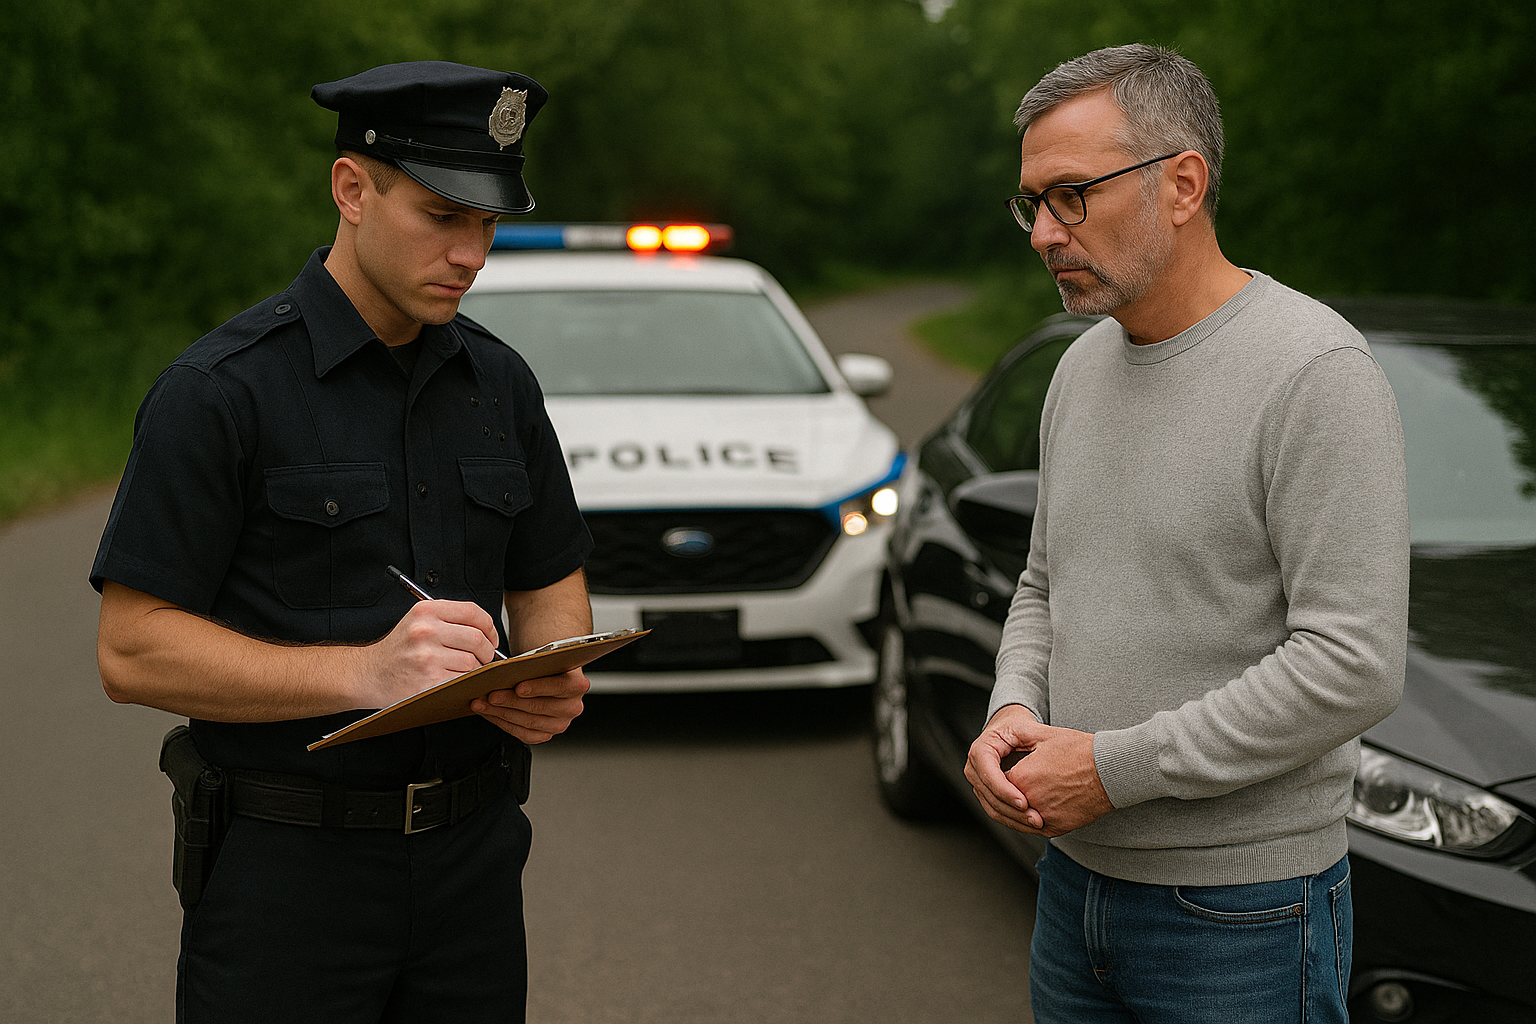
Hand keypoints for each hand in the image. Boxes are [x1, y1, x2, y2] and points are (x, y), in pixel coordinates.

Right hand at [356, 600, 499, 706]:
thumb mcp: (417, 622)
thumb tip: (487, 631)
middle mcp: (425, 631)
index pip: (472, 611)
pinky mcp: (428, 681)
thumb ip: (449, 620)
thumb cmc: (397, 651)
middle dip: (487, 651)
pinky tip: (457, 682)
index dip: (489, 626)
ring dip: (475, 670)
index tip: (490, 637)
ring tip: (465, 671)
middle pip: (477, 638)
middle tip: (484, 658)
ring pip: (472, 663)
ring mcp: (426, 657)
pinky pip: (462, 681)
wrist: (368, 674)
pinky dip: (465, 684)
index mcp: (426, 611)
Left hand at [473, 667, 589, 743]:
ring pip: (528, 722)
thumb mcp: (542, 659)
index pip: (560, 686)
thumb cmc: (544, 666)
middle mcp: (572, 706)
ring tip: (482, 704)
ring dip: (500, 713)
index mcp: (577, 684)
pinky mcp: (547, 734)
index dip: (538, 687)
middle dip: (510, 701)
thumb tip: (505, 671)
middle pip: (539, 707)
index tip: (518, 687)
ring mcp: (560, 723)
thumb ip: (532, 664)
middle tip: (490, 695)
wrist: (549, 676)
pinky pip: (523, 734)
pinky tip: (490, 714)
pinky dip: (503, 723)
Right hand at [966, 705, 1045, 831]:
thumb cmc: (1017, 727)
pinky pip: (997, 811)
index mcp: (981, 750)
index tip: (1025, 802)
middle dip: (1012, 810)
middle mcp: (974, 768)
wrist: (1007, 730)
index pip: (989, 773)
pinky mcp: (986, 794)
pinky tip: (1031, 825)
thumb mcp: (1026, 727)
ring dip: (1014, 820)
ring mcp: (978, 783)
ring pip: (992, 808)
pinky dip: (1013, 820)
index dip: (1005, 790)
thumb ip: (1035, 735)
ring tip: (1037, 824)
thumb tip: (1046, 747)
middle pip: (989, 795)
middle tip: (1036, 819)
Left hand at [966, 707, 1113, 836]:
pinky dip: (1026, 820)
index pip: (995, 782)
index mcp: (1021, 778)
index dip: (997, 776)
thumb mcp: (1043, 738)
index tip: (1000, 769)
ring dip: (1010, 811)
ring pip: (1014, 819)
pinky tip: (1026, 810)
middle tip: (1000, 787)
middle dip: (1000, 795)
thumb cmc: (1081, 751)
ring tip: (1012, 799)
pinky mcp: (1055, 828)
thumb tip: (1002, 746)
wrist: (1111, 772)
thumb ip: (1017, 744)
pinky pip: (1031, 828)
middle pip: (1001, 803)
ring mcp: (1042, 818)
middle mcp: (1028, 802)